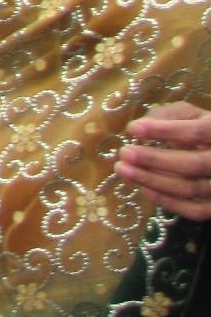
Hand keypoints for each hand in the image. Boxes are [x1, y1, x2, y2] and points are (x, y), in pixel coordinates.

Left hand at [118, 103, 210, 218]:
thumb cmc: (202, 130)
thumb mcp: (190, 115)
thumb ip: (168, 116)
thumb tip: (139, 126)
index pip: (196, 132)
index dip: (164, 131)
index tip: (133, 129)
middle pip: (193, 165)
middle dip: (155, 160)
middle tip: (124, 153)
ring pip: (191, 189)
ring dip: (154, 181)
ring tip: (124, 170)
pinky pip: (196, 210)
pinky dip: (169, 202)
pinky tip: (145, 190)